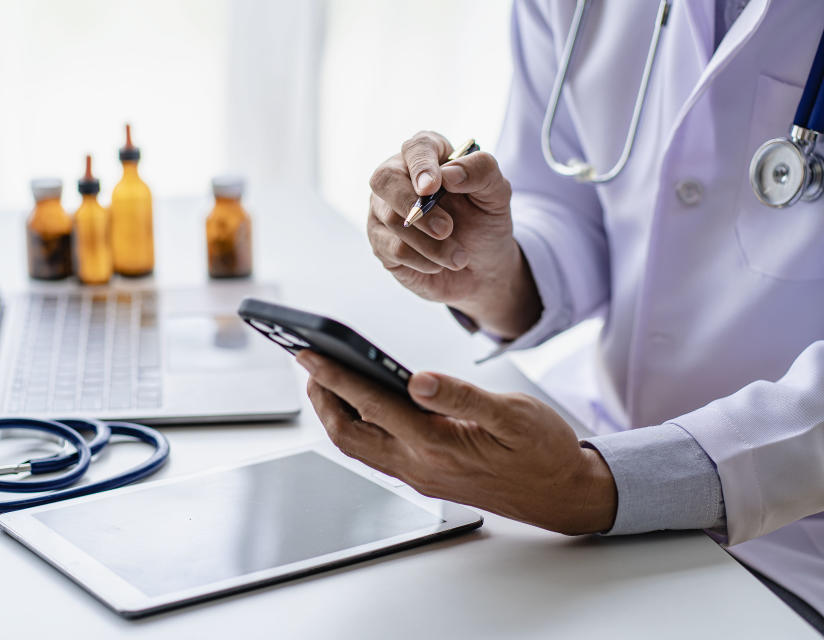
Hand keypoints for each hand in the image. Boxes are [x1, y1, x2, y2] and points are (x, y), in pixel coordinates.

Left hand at [298, 350, 616, 534]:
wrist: (562, 495)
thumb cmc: (543, 451)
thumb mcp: (512, 415)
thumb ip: (462, 397)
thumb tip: (417, 379)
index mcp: (436, 446)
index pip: (371, 405)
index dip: (334, 376)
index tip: (308, 352)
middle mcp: (418, 466)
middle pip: (348, 433)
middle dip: (321, 396)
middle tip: (307, 361)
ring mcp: (418, 475)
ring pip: (358, 446)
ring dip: (334, 412)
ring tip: (324, 378)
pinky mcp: (424, 477)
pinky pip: (375, 452)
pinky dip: (357, 425)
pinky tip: (360, 403)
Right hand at [367, 131, 541, 338]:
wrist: (481, 267)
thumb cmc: (484, 221)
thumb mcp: (496, 194)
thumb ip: (481, 172)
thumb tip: (449, 173)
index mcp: (428, 154)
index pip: (415, 147)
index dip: (421, 165)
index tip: (431, 187)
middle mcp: (398, 177)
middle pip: (385, 180)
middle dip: (414, 206)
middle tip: (446, 230)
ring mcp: (383, 209)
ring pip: (392, 219)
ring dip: (430, 244)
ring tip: (459, 257)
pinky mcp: (380, 241)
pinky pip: (394, 249)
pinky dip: (423, 260)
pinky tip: (439, 264)